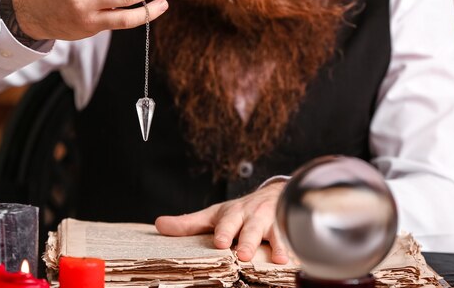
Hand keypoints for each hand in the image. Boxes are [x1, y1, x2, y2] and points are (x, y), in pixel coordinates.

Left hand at [155, 182, 288, 263]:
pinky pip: (293, 238)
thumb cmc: (239, 211)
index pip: (227, 222)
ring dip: (277, 244)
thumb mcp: (214, 214)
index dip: (224, 231)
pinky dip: (294, 248)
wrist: (273, 195)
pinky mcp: (288, 230)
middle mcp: (253, 216)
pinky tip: (294, 258)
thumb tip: (159, 225)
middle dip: (248, 239)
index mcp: (233, 213)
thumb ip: (188, 223)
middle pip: (251, 228)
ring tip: (278, 257)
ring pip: (275, 232)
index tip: (220, 242)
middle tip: (243, 253)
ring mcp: (272, 223)